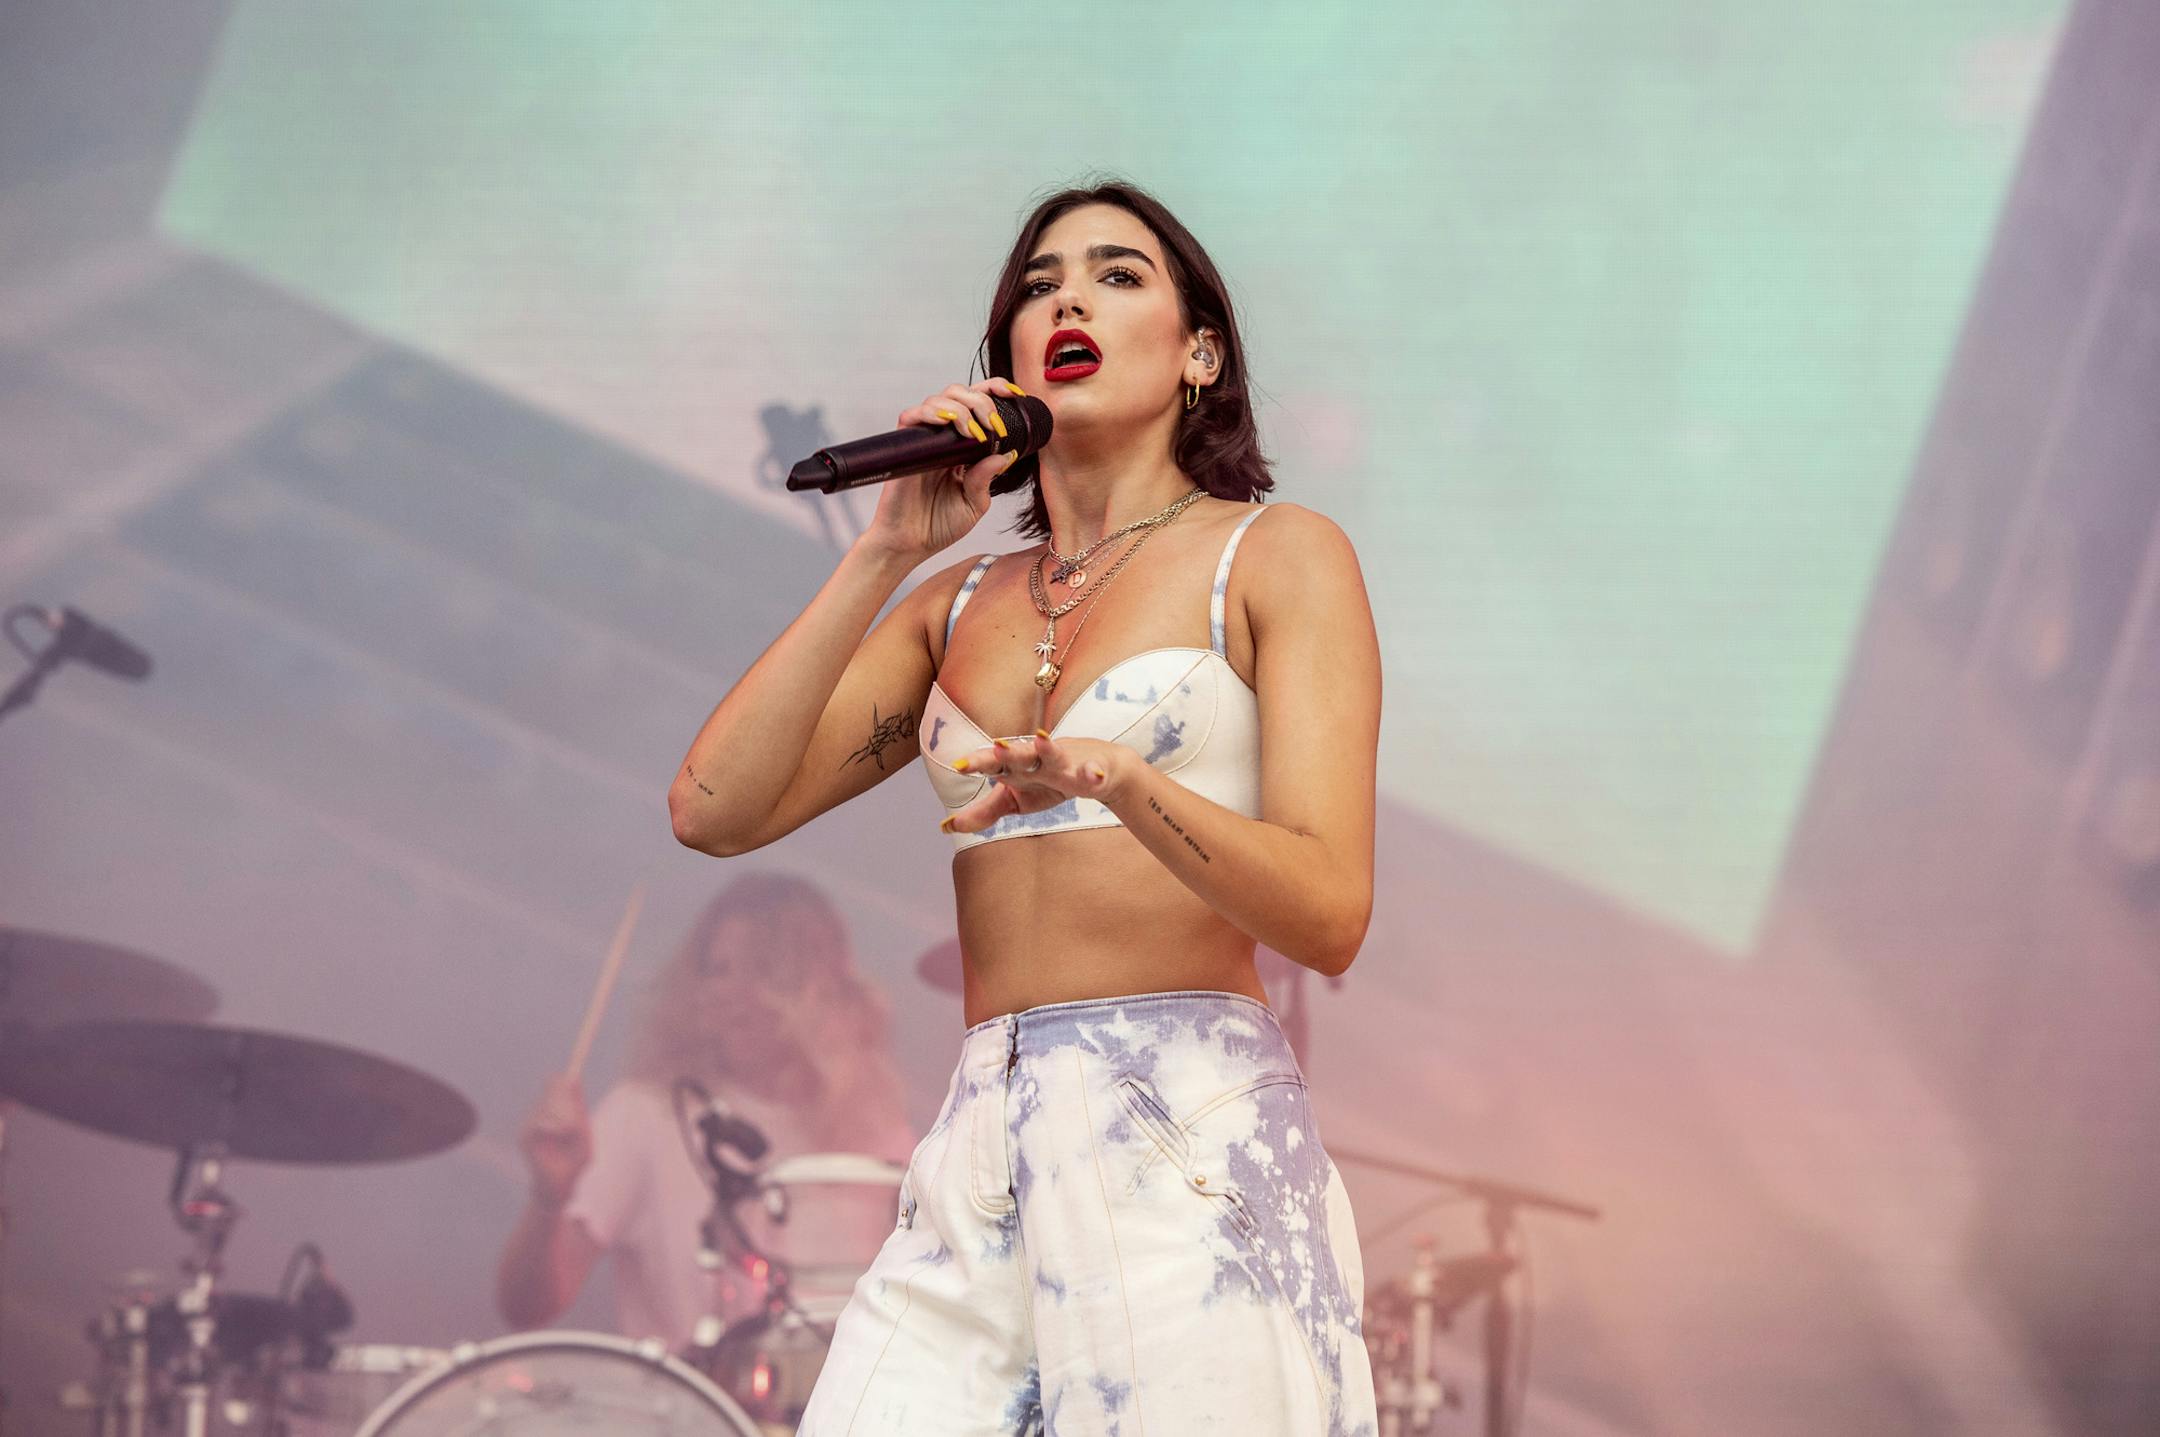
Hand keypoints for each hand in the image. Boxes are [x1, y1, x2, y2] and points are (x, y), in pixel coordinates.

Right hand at [518, 1073, 591, 1209]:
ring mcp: (531, 1124)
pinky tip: (560, 1136)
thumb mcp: (584, 1133)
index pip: (554, 1084)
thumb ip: (579, 1108)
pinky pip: (538, 1122)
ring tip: (570, 1133)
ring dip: (564, 1116)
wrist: (563, 1186)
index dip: (563, 1080)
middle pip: (551, 1090)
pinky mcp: (524, 1136)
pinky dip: (553, 1127)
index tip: (574, 1081)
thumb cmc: (575, 1162)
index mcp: (556, 1111)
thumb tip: (575, 1080)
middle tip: (577, 1115)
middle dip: (567, 1100)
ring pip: (547, 1106)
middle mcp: (541, 1114)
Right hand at [860, 378, 1028, 561]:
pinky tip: (947, 423)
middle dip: (982, 401)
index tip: (1015, 395)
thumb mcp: (974, 504)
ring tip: (973, 433)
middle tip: (993, 425)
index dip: (995, 391)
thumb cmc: (938, 526)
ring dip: (961, 409)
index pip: (977, 406)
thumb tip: (1005, 454)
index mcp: (962, 448)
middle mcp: (943, 438)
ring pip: (938, 399)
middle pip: (960, 394)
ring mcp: (923, 441)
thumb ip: (986, 479)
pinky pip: (911, 416)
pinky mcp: (904, 447)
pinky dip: (930, 412)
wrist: (909, 544)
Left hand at [939, 731, 1133, 834]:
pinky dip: (1092, 774)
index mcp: (1017, 767)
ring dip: (1048, 747)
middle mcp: (1038, 760)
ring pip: (1055, 755)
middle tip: (996, 745)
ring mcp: (1066, 763)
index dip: (977, 763)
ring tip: (1041, 738)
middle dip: (1008, 750)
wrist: (1099, 769)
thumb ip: (985, 811)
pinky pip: (1092, 773)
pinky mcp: (1092, 771)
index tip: (959, 765)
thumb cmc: (1048, 780)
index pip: (993, 762)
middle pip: (1020, 754)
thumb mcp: (1015, 799)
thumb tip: (946, 826)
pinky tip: (1093, 774)